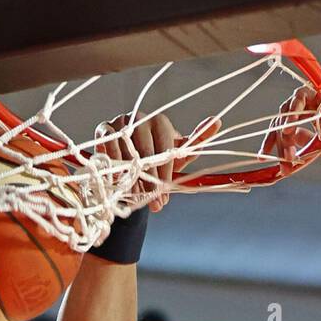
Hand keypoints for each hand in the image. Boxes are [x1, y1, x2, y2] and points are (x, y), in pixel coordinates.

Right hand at [94, 113, 220, 210]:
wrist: (130, 169)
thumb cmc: (157, 162)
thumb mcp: (177, 157)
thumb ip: (195, 142)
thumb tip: (217, 122)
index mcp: (160, 121)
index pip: (164, 145)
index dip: (165, 172)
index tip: (166, 194)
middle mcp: (140, 117)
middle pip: (145, 149)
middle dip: (151, 179)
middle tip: (154, 202)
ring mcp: (120, 123)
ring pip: (127, 150)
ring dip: (132, 177)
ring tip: (137, 197)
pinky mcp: (103, 130)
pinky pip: (108, 146)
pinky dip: (113, 166)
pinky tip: (119, 183)